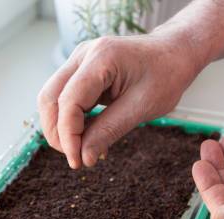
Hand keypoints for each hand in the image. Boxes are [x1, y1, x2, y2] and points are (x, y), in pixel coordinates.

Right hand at [37, 28, 203, 168]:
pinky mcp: (80, 72)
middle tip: (76, 158)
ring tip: (82, 150)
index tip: (77, 161)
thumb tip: (83, 158)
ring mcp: (79, 62)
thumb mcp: (142, 107)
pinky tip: (88, 138)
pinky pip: (64, 99)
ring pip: (51, 99)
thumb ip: (109, 130)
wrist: (174, 53)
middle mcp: (83, 55)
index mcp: (101, 58)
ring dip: (60, 128)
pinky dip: (71, 121)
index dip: (68, 135)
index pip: (69, 101)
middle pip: (49, 98)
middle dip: (57, 133)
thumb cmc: (166, 74)